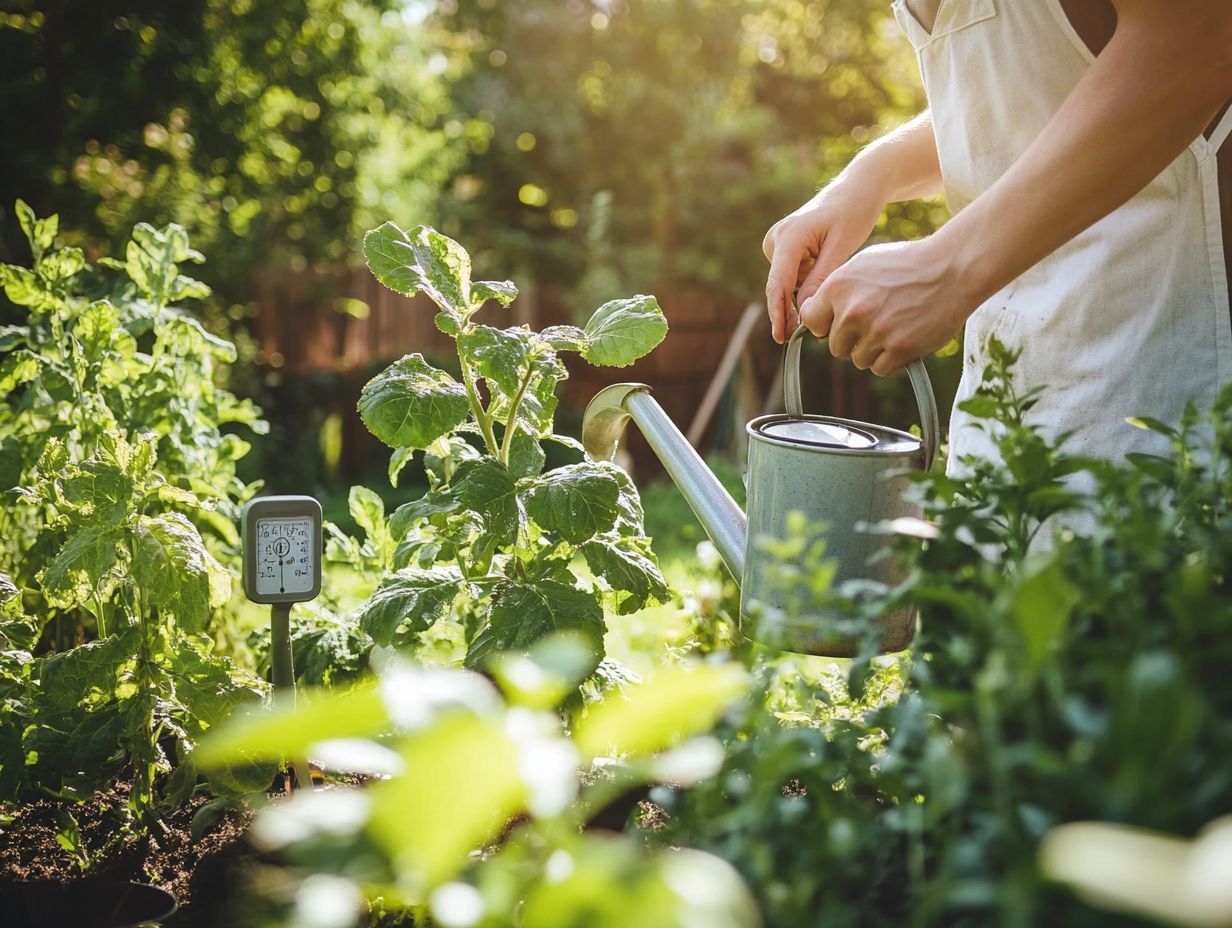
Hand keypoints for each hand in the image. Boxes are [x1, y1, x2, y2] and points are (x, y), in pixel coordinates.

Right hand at [762, 178, 886, 343]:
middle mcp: (776, 239)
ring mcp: (777, 242)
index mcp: (789, 236)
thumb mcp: (842, 247)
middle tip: (824, 316)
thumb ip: (821, 279)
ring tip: (833, 262)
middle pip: (782, 286)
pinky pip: (793, 275)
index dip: (779, 313)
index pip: (778, 283)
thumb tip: (805, 311)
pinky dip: (808, 279)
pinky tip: (826, 260)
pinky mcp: (783, 246)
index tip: (780, 336)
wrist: (856, 188)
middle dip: (798, 303)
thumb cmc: (854, 212)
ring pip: (789, 283)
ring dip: (807, 287)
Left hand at [798, 238, 977, 375]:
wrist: (953, 268)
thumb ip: (837, 290)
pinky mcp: (899, 348)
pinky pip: (880, 368)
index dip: (824, 324)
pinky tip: (903, 337)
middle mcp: (853, 311)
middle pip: (835, 346)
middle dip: (852, 340)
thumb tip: (815, 315)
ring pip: (858, 360)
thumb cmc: (908, 264)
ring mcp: (876, 331)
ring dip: (872, 350)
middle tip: (876, 322)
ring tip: (893, 326)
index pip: (811, 321)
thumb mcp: (864, 264)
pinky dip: (890, 359)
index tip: (836, 323)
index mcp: (839, 286)